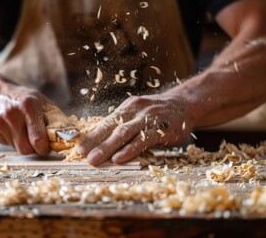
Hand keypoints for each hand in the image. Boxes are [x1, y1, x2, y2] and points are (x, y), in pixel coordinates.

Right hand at [0, 85, 50, 154]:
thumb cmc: (24, 98)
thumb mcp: (42, 102)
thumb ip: (56, 119)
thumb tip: (70, 136)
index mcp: (29, 105)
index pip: (38, 139)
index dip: (45, 147)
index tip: (48, 145)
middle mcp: (12, 114)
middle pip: (26, 149)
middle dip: (34, 149)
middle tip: (38, 142)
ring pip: (17, 149)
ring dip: (24, 145)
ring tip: (25, 132)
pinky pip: (7, 145)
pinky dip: (13, 142)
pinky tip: (13, 130)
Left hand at [77, 94, 194, 165]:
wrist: (186, 104)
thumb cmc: (158, 113)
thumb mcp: (139, 114)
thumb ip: (125, 126)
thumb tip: (104, 144)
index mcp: (127, 107)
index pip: (106, 123)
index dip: (92, 136)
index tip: (79, 149)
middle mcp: (136, 110)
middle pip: (112, 128)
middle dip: (95, 143)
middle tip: (83, 156)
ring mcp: (149, 118)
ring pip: (124, 134)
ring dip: (107, 148)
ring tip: (95, 160)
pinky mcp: (162, 129)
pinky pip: (142, 140)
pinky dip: (129, 150)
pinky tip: (119, 159)